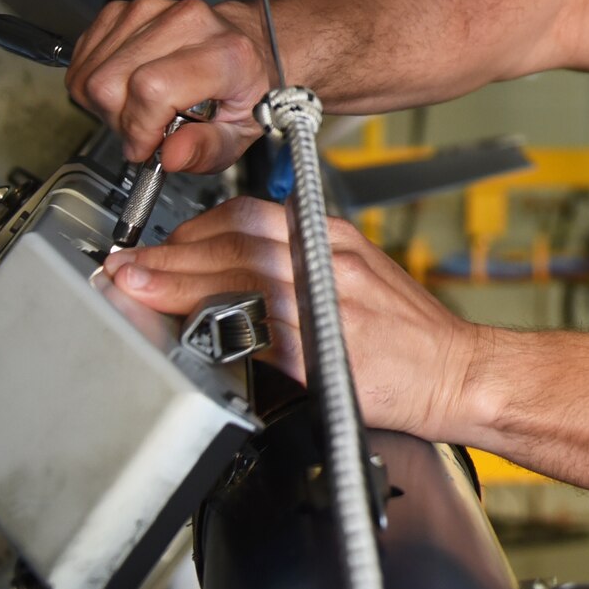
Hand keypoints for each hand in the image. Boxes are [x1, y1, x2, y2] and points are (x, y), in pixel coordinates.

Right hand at [67, 0, 276, 171]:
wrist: (250, 45)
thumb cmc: (246, 86)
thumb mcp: (241, 133)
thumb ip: (207, 150)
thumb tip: (172, 156)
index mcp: (225, 53)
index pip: (151, 89)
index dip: (140, 127)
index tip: (148, 145)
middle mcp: (188, 23)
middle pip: (109, 83)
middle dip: (120, 121)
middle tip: (147, 128)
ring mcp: (154, 10)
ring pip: (90, 73)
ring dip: (107, 103)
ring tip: (141, 107)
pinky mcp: (127, 9)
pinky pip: (84, 56)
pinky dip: (97, 81)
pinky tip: (127, 86)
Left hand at [102, 196, 489, 441]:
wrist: (458, 372)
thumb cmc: (412, 336)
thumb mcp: (359, 278)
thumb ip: (304, 266)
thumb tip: (240, 269)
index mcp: (334, 239)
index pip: (251, 216)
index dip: (197, 228)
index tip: (162, 244)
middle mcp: (329, 261)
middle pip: (237, 242)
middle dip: (174, 252)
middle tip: (131, 264)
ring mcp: (327, 301)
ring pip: (240, 278)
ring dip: (180, 282)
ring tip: (139, 286)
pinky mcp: (324, 346)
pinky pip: (260, 327)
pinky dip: (219, 323)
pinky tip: (191, 327)